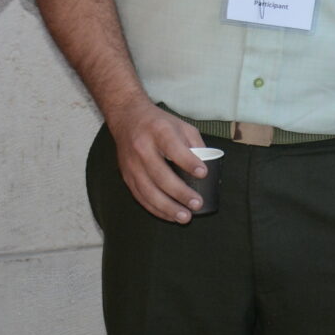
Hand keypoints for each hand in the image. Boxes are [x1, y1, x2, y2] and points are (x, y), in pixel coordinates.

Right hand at [105, 101, 207, 223]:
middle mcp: (142, 148)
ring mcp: (132, 164)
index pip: (174, 149)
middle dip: (180, 193)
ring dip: (167, 207)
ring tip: (184, 217)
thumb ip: (195, 145)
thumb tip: (208, 169)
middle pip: (161, 175)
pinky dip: (156, 209)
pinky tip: (169, 215)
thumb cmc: (159, 123)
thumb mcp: (181, 125)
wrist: (127, 117)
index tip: (203, 174)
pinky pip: (140, 197)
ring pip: (148, 191)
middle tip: (197, 204)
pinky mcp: (126, 176)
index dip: (188, 162)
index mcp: (159, 131)